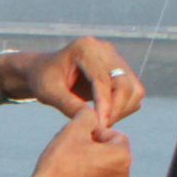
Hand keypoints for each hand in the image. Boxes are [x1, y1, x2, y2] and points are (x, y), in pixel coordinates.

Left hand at [16, 37, 145, 124]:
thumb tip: (92, 120)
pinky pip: (133, 92)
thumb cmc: (42, 79)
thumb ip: (68, 104)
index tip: (100, 125)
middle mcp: (105, 49)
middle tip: (100, 129)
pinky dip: (123, 108)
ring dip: (122, 110)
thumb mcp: (48, 92)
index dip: (104, 105)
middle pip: (124, 84)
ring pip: (134, 89)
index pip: (103, 80)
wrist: (44, 71)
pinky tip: (105, 116)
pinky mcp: (121, 70)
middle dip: (115, 109)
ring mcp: (116, 58)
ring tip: (101, 123)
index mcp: (85, 48)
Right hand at [20, 102, 132, 176]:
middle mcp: (125, 174)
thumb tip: (93, 113)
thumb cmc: (60, 162)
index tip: (77, 141)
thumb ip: (87, 115)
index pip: (114, 135)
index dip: (94, 133)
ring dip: (93, 163)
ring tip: (71, 166)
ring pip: (106, 167)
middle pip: (112, 151)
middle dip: (95, 148)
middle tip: (72, 152)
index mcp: (122, 155)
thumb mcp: (73, 129)